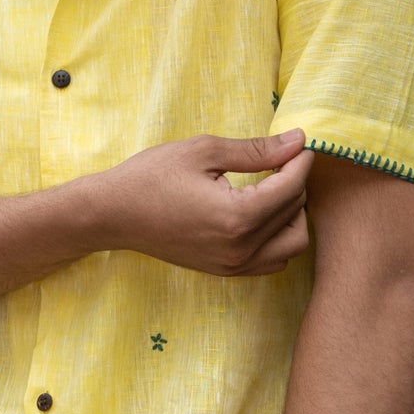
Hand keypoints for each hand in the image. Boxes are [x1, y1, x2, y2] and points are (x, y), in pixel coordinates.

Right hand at [86, 131, 312, 278]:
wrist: (113, 214)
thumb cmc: (152, 176)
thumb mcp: (204, 151)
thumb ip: (257, 150)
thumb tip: (298, 141)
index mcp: (237, 217)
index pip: (292, 187)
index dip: (300, 160)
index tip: (299, 142)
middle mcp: (240, 249)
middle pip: (295, 213)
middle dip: (295, 182)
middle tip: (280, 159)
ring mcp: (234, 266)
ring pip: (293, 244)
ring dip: (292, 215)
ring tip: (272, 188)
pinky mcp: (226, 272)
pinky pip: (273, 260)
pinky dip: (278, 237)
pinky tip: (260, 213)